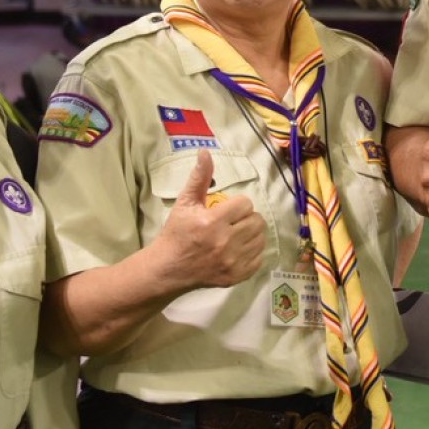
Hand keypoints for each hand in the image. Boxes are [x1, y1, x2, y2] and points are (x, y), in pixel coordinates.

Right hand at [152, 149, 267, 289]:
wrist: (168, 268)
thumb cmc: (176, 233)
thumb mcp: (184, 203)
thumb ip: (199, 178)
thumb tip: (205, 152)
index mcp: (212, 222)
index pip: (245, 204)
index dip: (237, 205)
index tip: (226, 210)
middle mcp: (224, 242)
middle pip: (257, 221)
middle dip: (246, 218)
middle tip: (233, 222)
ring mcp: (232, 262)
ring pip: (260, 239)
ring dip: (251, 234)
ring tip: (236, 234)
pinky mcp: (236, 276)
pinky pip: (259, 259)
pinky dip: (252, 253)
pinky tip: (238, 250)